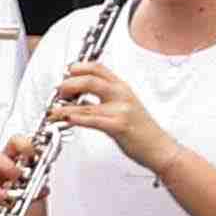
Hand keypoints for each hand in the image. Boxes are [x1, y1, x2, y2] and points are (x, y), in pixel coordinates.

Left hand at [45, 62, 173, 177]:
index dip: (78, 67)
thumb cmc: (142, 130)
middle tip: (59, 91)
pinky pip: (92, 120)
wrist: (160, 148)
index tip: (66, 72)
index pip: (98, 67)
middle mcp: (122, 95)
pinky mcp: (119, 126)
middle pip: (90, 79)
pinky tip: (66, 119)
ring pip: (87, 103)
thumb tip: (80, 99)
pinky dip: (76, 119)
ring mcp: (121, 110)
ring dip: (65, 107)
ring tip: (54, 110)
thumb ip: (103, 100)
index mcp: (122, 88)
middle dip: (69, 84)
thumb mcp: (124, 108)